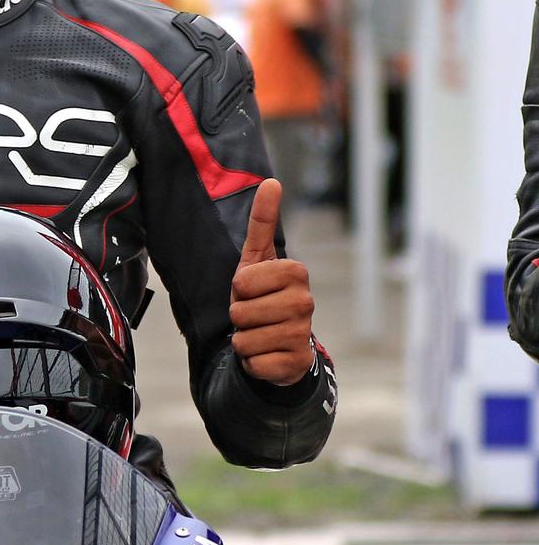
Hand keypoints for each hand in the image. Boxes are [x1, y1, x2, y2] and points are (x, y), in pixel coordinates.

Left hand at [229, 179, 315, 385]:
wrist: (280, 343)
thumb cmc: (264, 297)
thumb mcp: (257, 259)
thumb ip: (262, 222)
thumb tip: (271, 181)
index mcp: (296, 272)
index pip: (241, 283)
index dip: (238, 290)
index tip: (253, 291)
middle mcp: (306, 302)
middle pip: (240, 312)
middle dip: (238, 317)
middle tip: (255, 315)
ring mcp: (303, 334)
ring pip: (244, 339)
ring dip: (244, 340)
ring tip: (260, 334)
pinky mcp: (296, 364)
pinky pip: (253, 363)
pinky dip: (252, 363)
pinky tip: (267, 355)